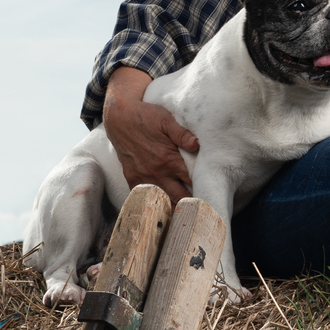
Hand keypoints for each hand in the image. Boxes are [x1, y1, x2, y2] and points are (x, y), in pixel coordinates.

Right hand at [103, 67, 199, 206]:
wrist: (119, 118)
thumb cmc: (146, 117)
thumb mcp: (166, 120)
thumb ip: (182, 134)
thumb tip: (197, 144)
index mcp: (169, 161)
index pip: (192, 182)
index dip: (203, 188)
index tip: (211, 193)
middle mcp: (157, 173)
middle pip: (180, 197)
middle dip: (191, 204)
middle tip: (202, 207)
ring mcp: (143, 178)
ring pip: (163, 201)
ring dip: (174, 206)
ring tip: (186, 211)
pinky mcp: (132, 179)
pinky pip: (145, 198)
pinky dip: (155, 203)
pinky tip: (164, 206)